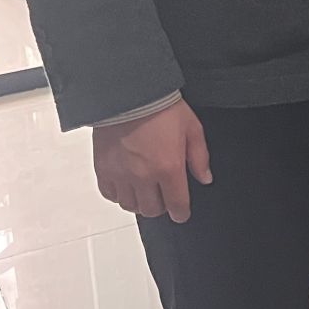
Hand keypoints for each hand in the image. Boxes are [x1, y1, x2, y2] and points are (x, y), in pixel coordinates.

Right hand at [93, 99, 211, 222]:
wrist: (130, 95)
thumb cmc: (163, 108)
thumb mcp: (193, 129)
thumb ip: (199, 158)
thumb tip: (205, 178)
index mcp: (168, 167)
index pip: (176, 204)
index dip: (181, 213)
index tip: (181, 213)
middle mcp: (143, 176)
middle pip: (152, 210)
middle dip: (161, 206)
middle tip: (165, 196)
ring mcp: (121, 175)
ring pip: (130, 205)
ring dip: (140, 202)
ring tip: (146, 189)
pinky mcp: (103, 169)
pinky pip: (110, 194)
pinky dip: (119, 194)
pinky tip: (127, 184)